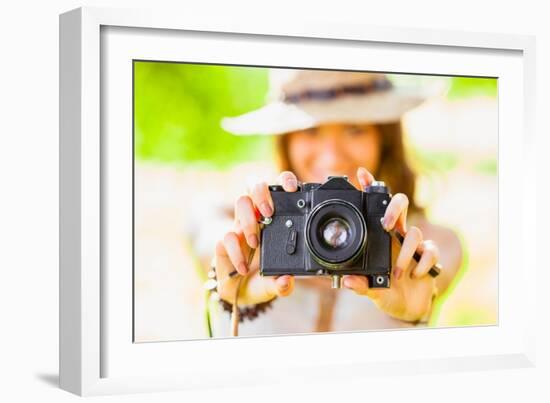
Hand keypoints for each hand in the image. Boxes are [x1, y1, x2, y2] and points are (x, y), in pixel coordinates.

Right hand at [214, 171, 298, 304]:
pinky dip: (236, 252)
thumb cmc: (260, 279)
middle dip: (262, 192)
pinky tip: (243, 267)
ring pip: (241, 201)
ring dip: (249, 219)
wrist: (236, 291)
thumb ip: (281, 285)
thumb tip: (286, 281)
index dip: (285, 181)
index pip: (280, 190)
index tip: (293, 188)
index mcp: (276, 220)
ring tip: (255, 241)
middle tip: (269, 212)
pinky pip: (227, 236)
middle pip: (256, 185)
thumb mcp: (274, 284)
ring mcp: (240, 226)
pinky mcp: (224, 240)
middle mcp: (257, 217)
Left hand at [343, 167, 439, 322]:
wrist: (407, 307)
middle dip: (395, 209)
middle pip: (400, 205)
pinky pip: (431, 250)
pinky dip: (423, 263)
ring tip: (396, 274)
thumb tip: (348, 281)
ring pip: (415, 232)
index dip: (370, 188)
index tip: (361, 173)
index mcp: (378, 237)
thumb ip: (359, 285)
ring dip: (405, 255)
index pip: (375, 207)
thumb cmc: (385, 291)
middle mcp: (396, 235)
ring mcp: (413, 244)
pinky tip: (415, 275)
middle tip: (387, 225)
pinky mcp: (428, 256)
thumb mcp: (370, 289)